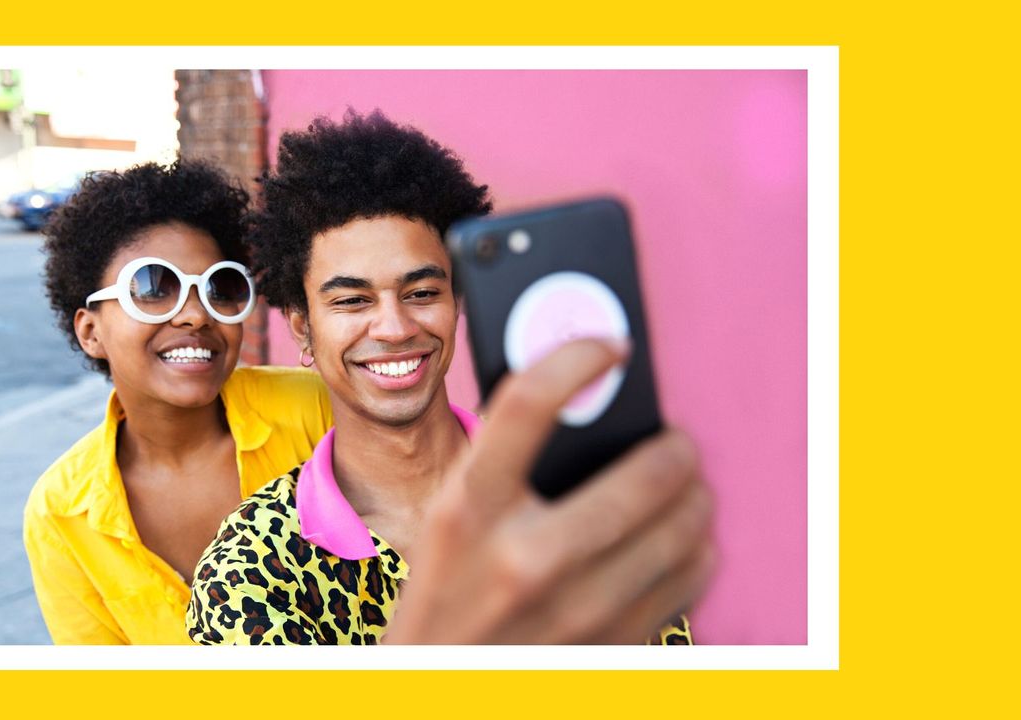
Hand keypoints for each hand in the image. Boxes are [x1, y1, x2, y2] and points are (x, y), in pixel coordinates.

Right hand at [385, 339, 714, 643]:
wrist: (439, 688)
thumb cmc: (446, 590)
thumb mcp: (450, 519)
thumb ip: (500, 460)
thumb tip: (580, 393)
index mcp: (468, 510)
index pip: (525, 404)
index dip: (575, 358)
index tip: (610, 346)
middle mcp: (523, 559)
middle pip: (644, 475)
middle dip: (674, 448)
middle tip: (675, 442)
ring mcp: (575, 610)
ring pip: (682, 531)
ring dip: (694, 498)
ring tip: (683, 489)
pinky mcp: (611, 646)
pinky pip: (689, 582)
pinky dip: (695, 551)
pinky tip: (677, 542)